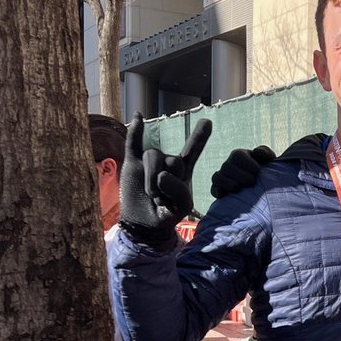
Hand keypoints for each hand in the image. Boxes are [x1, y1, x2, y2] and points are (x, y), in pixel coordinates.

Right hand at [120, 114, 211, 246]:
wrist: (144, 223)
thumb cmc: (167, 213)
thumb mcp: (182, 207)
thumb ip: (179, 191)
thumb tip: (161, 174)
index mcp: (183, 170)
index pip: (193, 151)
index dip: (200, 137)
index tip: (207, 121)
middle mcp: (167, 161)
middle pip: (173, 160)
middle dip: (168, 183)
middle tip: (163, 199)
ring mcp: (149, 160)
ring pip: (154, 156)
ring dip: (152, 181)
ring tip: (152, 195)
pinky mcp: (132, 162)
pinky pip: (133, 142)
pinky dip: (135, 130)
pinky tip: (138, 117)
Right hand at [210, 145, 275, 198]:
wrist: (264, 187)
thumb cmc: (266, 171)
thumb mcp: (269, 160)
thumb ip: (266, 152)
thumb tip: (257, 152)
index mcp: (240, 155)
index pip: (237, 155)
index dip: (247, 163)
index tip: (257, 171)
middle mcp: (229, 165)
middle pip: (227, 166)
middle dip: (239, 174)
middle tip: (252, 181)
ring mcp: (223, 177)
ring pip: (218, 177)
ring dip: (226, 182)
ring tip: (237, 187)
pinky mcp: (220, 189)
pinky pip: (214, 189)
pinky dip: (217, 191)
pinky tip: (223, 195)